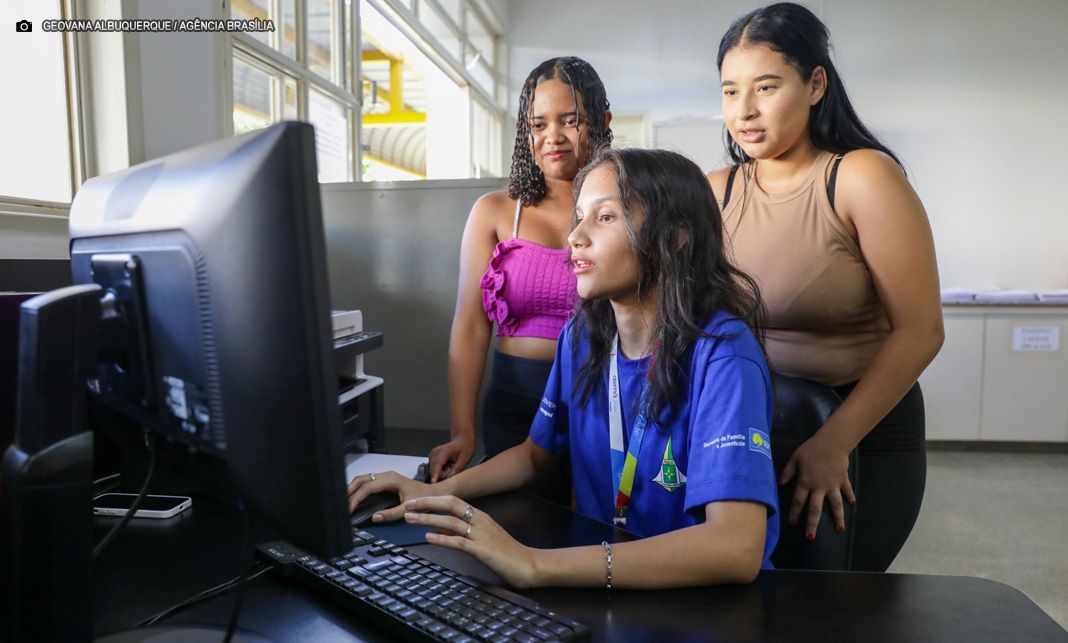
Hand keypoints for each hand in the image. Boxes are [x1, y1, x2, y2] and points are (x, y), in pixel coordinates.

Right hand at [346, 471, 432, 520]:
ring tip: (344, 501)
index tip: (349, 508)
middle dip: (349, 491)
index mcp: (390, 479)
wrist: (434, 493)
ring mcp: (385, 477)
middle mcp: (386, 476)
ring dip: (352, 489)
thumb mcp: (408, 508)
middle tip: (340, 504)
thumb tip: (375, 517)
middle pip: (361, 479)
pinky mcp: (385, 481)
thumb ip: (392, 514)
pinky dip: (358, 489)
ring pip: (363, 479)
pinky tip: (354, 498)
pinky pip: (367, 482)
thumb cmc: (425, 497)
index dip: (356, 498)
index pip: (367, 487)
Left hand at [402, 495, 539, 588]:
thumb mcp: (482, 537)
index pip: (453, 500)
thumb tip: (437, 527)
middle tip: (407, 506)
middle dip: (426, 504)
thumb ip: (460, 531)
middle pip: (450, 504)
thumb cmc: (506, 552)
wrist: (528, 563)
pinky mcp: (482, 549)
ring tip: (410, 519)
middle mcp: (479, 520)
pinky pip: (458, 541)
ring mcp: (481, 534)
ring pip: (450, 521)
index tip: (414, 502)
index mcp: (480, 515)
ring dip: (428, 519)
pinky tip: (429, 537)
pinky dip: (442, 538)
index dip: (432, 500)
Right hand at [428, 434, 474, 482]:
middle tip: (453, 468)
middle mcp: (435, 452)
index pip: (438, 464)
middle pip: (434, 469)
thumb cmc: (465, 448)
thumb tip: (449, 478)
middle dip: (443, 474)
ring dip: (442, 472)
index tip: (433, 482)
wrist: (462, 440)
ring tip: (451, 465)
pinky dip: (440, 470)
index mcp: (444, 451)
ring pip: (433, 470)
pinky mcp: (431, 457)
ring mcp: (432, 454)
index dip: (435, 474)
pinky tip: (447, 465)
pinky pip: (434, 469)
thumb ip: (457, 469)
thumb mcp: (465, 459)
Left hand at [779, 432, 856, 539]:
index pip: (798, 502)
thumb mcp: (795, 458)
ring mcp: (833, 485)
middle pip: (815, 509)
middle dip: (812, 524)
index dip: (794, 514)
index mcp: (806, 482)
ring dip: (838, 518)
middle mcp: (819, 487)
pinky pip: (847, 490)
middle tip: (811, 537)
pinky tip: (853, 505)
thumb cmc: (811, 449)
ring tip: (840, 530)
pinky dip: (850, 497)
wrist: (832, 442)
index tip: (792, 524)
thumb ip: (788, 472)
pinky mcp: (843, 480)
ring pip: (835, 505)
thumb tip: (779, 484)